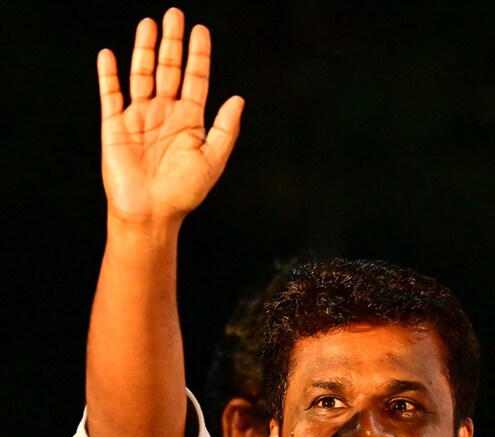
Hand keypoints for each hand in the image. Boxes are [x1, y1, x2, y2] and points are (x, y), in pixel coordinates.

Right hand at [98, 7, 242, 222]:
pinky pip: (110, 95)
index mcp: (190, 120)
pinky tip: (109, 54)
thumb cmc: (185, 191)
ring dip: (144, 49)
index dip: (199, 55)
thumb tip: (238, 98)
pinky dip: (109, 75)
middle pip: (169, 69)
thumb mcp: (213, 159)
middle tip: (175, 14)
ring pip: (142, 75)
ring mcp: (139, 117)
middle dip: (172, 42)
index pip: (195, 79)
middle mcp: (165, 113)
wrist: (152, 213)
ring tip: (149, 23)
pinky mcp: (115, 126)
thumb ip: (225, 128)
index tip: (201, 31)